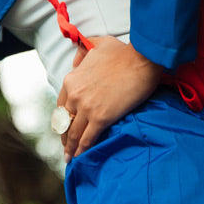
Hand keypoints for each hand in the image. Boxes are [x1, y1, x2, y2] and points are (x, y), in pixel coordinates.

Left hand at [56, 36, 163, 160]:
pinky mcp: (101, 117)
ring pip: (73, 133)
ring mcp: (87, 107)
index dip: (62, 119)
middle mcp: (75, 94)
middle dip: (64, 136)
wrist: (142, 59)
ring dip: (71, 148)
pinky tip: (80, 157)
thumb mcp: (98, 44)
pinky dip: (82, 150)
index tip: (64, 127)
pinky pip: (87, 138)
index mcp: (71, 80)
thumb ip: (85, 49)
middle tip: (66, 147)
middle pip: (64, 121)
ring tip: (70, 158)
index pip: (61, 105)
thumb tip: (79, 52)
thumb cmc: (124, 52)